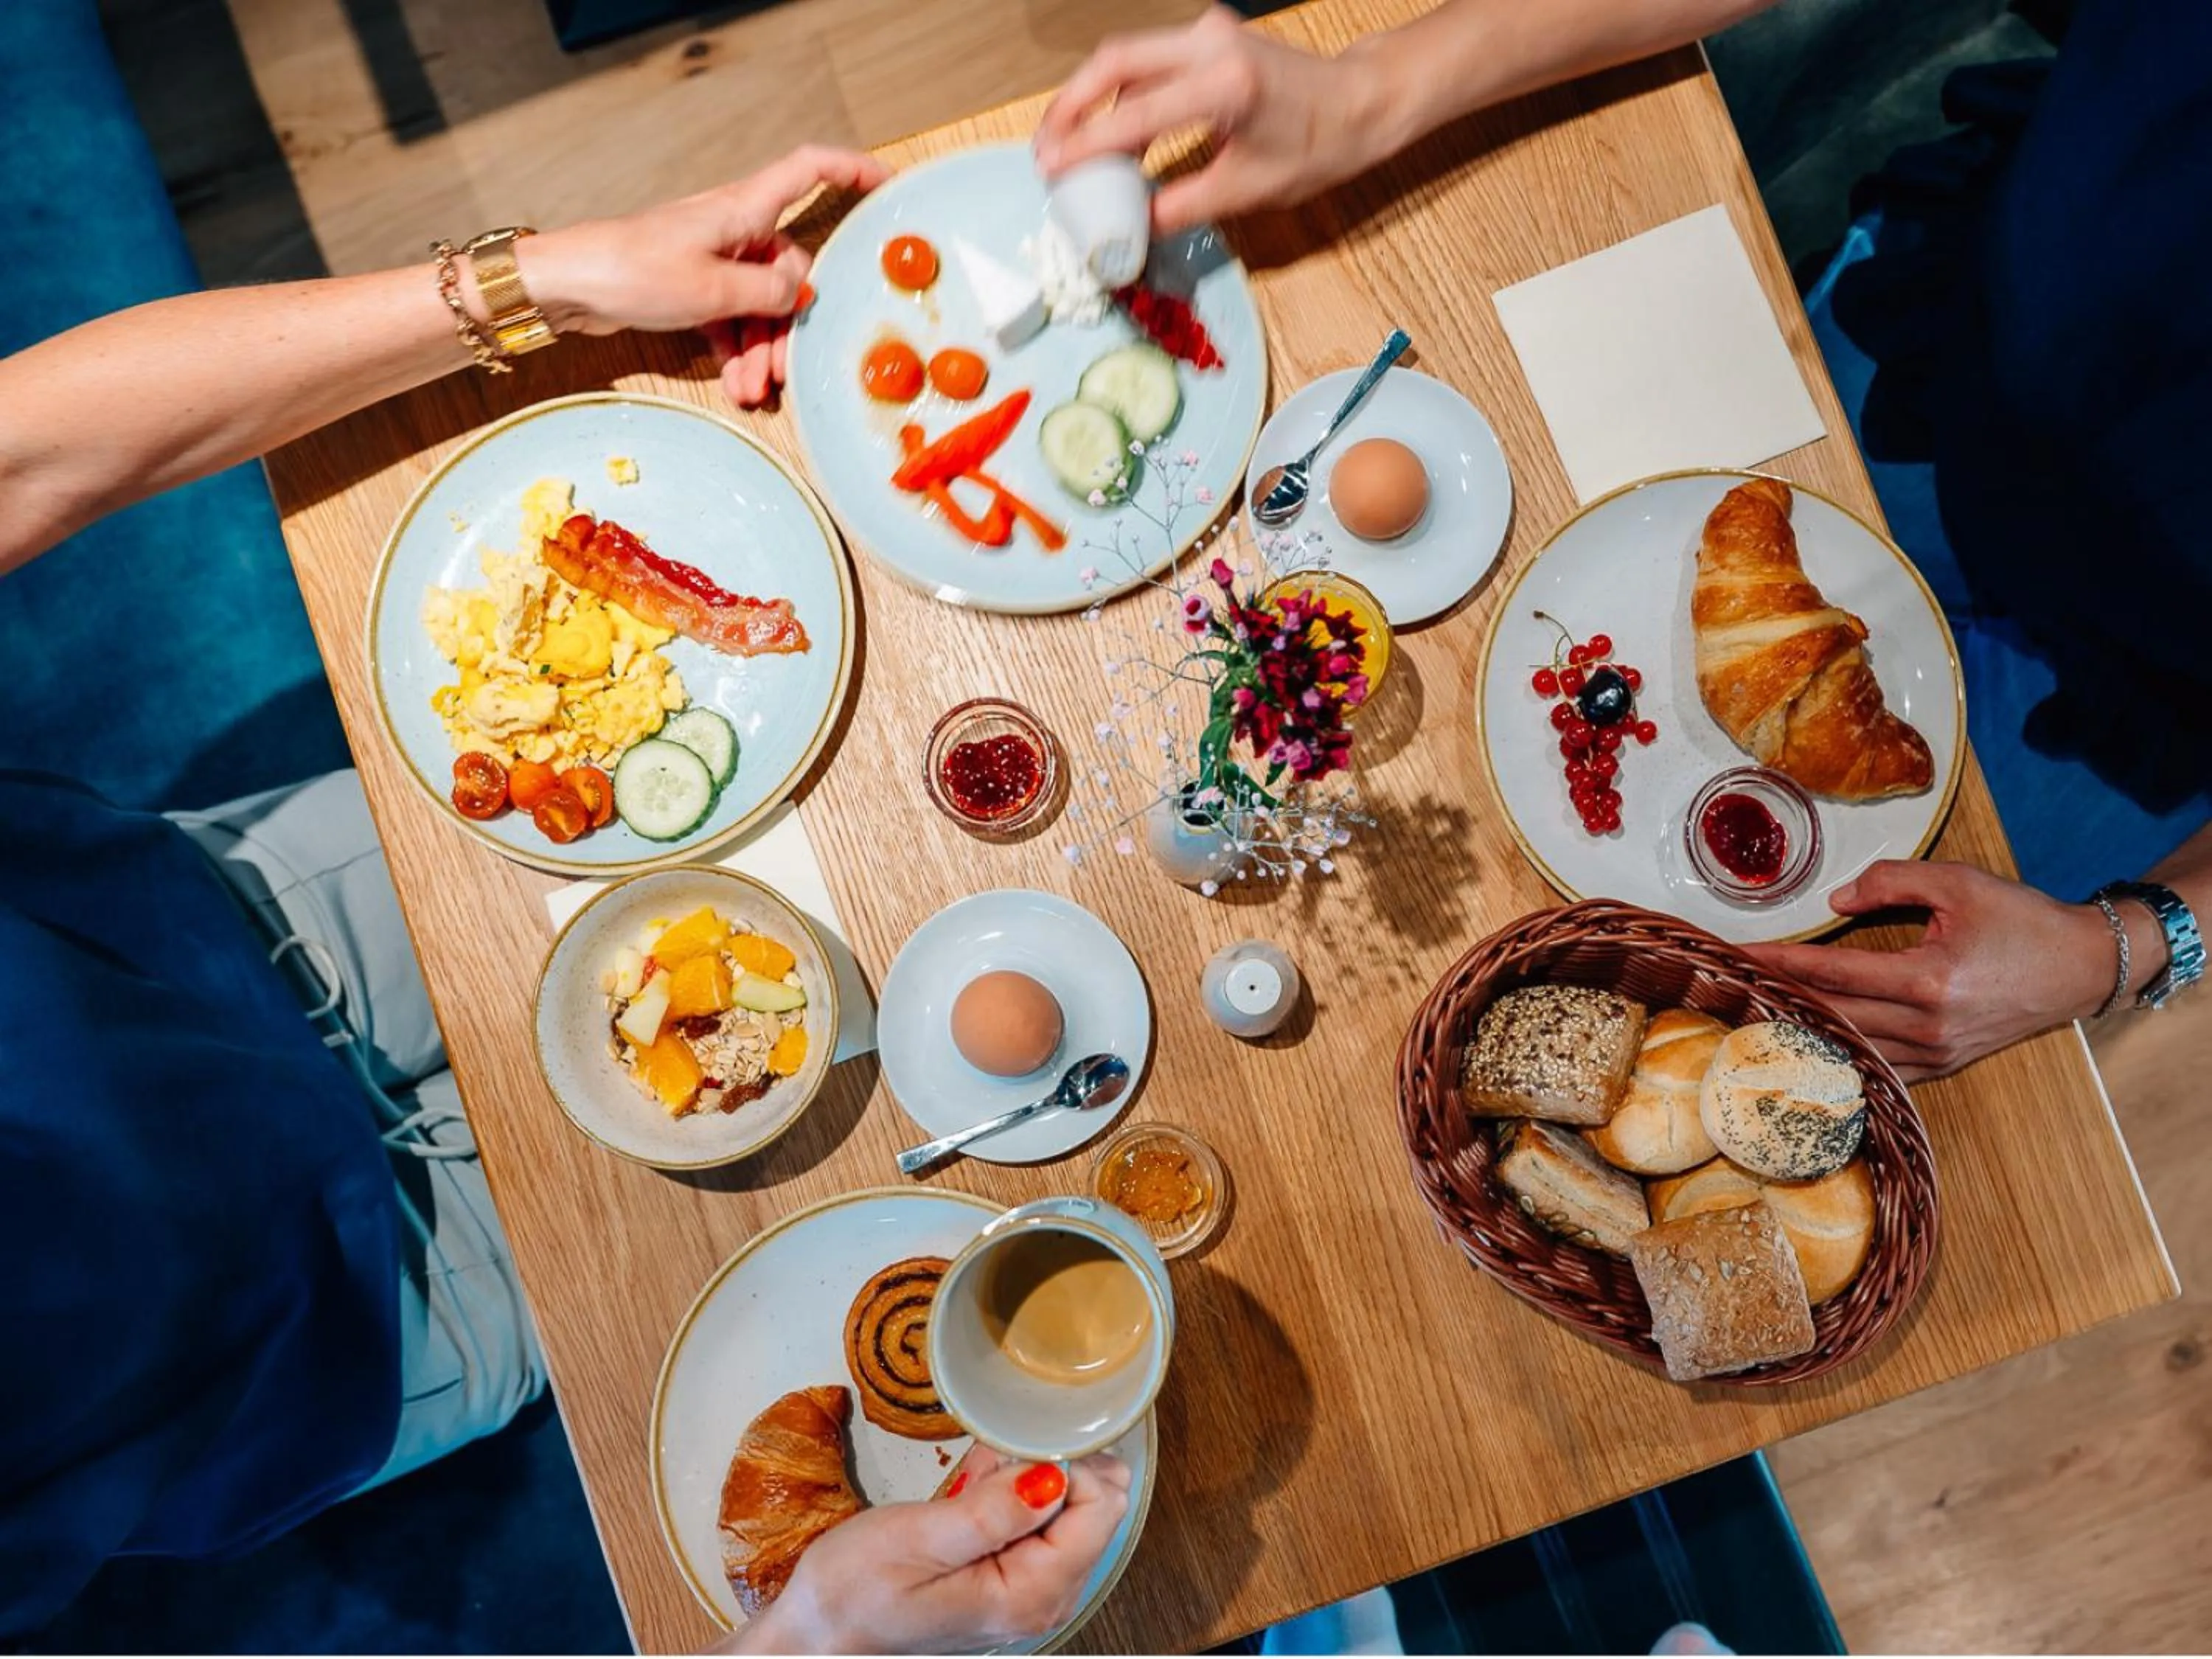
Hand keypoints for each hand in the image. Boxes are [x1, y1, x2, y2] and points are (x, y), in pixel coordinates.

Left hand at [518, 145, 888, 405]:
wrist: (568, 286)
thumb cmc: (633, 270)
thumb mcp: (712, 288)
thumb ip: (767, 293)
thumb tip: (802, 296)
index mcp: (744, 210)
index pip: (810, 171)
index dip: (852, 171)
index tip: (887, 185)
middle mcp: (734, 228)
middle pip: (787, 271)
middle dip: (787, 326)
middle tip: (782, 374)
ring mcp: (713, 257)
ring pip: (758, 303)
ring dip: (759, 350)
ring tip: (751, 392)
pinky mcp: (691, 284)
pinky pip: (731, 317)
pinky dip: (735, 349)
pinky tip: (736, 384)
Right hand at [726, 1447, 1130, 1654]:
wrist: (814, 1637)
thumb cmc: (853, 1594)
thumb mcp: (919, 1538)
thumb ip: (995, 1510)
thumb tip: (1056, 1474)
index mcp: (1032, 1593)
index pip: (1102, 1507)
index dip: (1067, 1461)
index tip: (1017, 1445)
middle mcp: (1043, 1598)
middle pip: (1093, 1506)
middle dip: (1047, 1464)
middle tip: (988, 1462)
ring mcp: (1027, 1590)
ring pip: (1065, 1506)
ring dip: (1024, 1475)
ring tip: (971, 1481)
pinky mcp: (1008, 1579)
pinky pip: (1034, 1518)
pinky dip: (1008, 1490)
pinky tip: (969, 1491)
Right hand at [1034, 7, 1392, 233]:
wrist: (1361, 102)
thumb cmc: (1317, 147)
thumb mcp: (1247, 191)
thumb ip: (1180, 207)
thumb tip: (1130, 229)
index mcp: (1224, 84)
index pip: (1134, 115)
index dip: (1085, 146)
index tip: (1051, 171)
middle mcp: (1210, 44)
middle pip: (1113, 61)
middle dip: (1070, 106)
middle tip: (1043, 151)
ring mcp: (1208, 33)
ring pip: (1127, 60)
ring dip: (1093, 101)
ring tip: (1069, 149)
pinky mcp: (1208, 37)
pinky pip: (1150, 64)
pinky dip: (1123, 97)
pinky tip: (1113, 136)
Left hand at [1747, 860, 2118, 1080]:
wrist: (2082, 967)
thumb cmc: (2023, 922)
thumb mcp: (1959, 883)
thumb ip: (1892, 882)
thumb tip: (1835, 902)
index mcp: (1928, 981)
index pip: (1833, 972)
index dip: (1779, 963)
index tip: (1738, 955)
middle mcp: (1928, 1027)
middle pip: (1830, 1016)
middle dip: (1775, 998)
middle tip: (1729, 985)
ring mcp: (1935, 1054)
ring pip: (1848, 1049)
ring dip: (1800, 1032)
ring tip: (1753, 1014)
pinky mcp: (1943, 1066)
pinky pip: (1877, 1070)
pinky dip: (1839, 1057)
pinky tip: (1806, 1045)